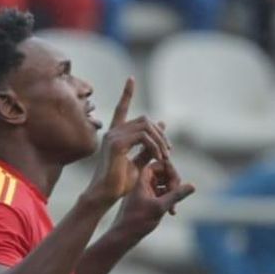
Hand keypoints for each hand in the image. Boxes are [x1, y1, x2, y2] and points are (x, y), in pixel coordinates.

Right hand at [80, 78, 170, 209]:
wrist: (106, 195)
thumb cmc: (120, 182)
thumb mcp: (139, 161)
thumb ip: (148, 145)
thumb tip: (161, 127)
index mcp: (116, 134)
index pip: (122, 108)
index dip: (126, 93)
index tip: (131, 78)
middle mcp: (113, 132)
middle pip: (144, 119)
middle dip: (160, 133)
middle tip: (168, 151)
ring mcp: (113, 137)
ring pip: (146, 126)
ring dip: (160, 141)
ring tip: (165, 157)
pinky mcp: (117, 144)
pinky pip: (143, 137)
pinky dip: (155, 147)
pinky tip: (159, 158)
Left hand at [112, 156, 195, 238]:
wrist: (122, 236)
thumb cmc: (137, 221)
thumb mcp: (160, 207)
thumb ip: (176, 195)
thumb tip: (193, 185)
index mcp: (141, 179)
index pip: (160, 164)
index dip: (171, 172)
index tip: (175, 186)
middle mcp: (143, 182)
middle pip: (165, 173)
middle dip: (174, 184)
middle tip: (176, 197)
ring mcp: (145, 191)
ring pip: (165, 184)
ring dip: (173, 194)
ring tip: (173, 209)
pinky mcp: (148, 200)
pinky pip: (163, 194)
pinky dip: (169, 201)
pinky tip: (172, 212)